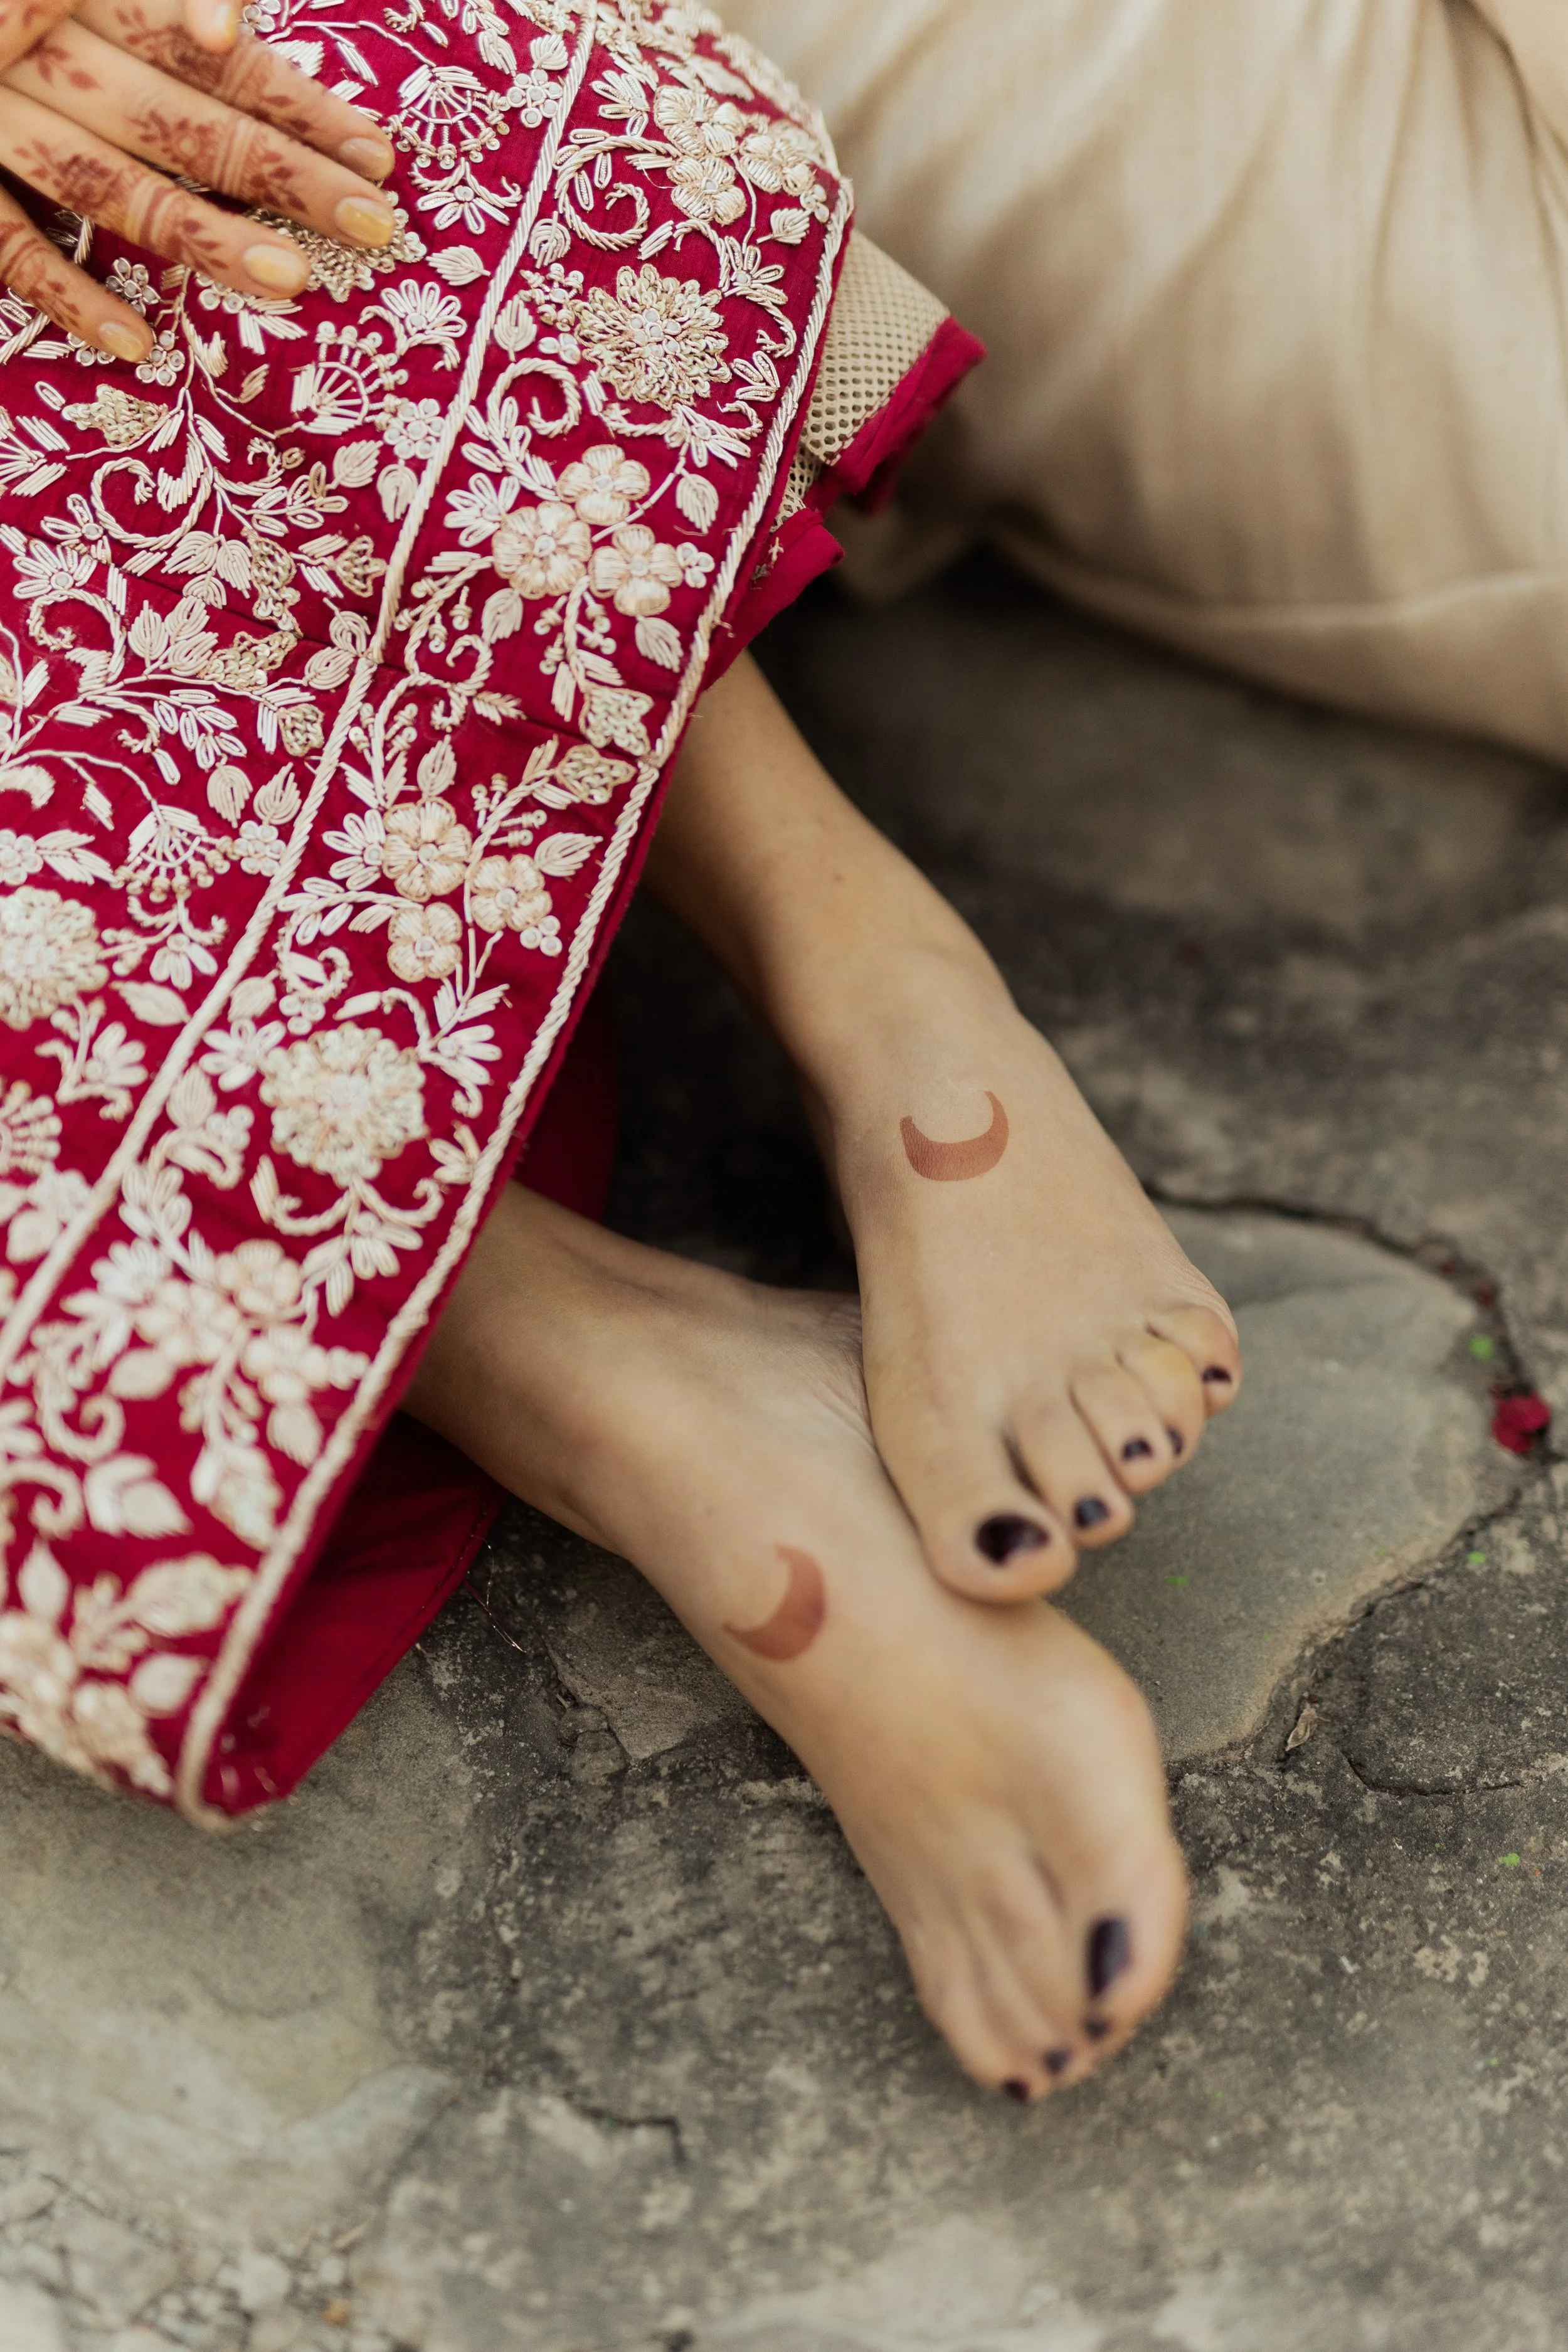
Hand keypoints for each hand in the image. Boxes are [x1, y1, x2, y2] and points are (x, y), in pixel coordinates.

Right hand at [0, 0, 397, 360]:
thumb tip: (222, 29)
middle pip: (177, 118)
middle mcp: (31, 46)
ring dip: (199, 236)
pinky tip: (136, 344)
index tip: (377, 152)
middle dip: (281, 175)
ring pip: (102, 184)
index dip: (293, 101)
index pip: (208, 50)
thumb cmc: (12, 15)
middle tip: (376, 225)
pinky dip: (67, 292)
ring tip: (290, 283)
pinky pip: (6, 243)